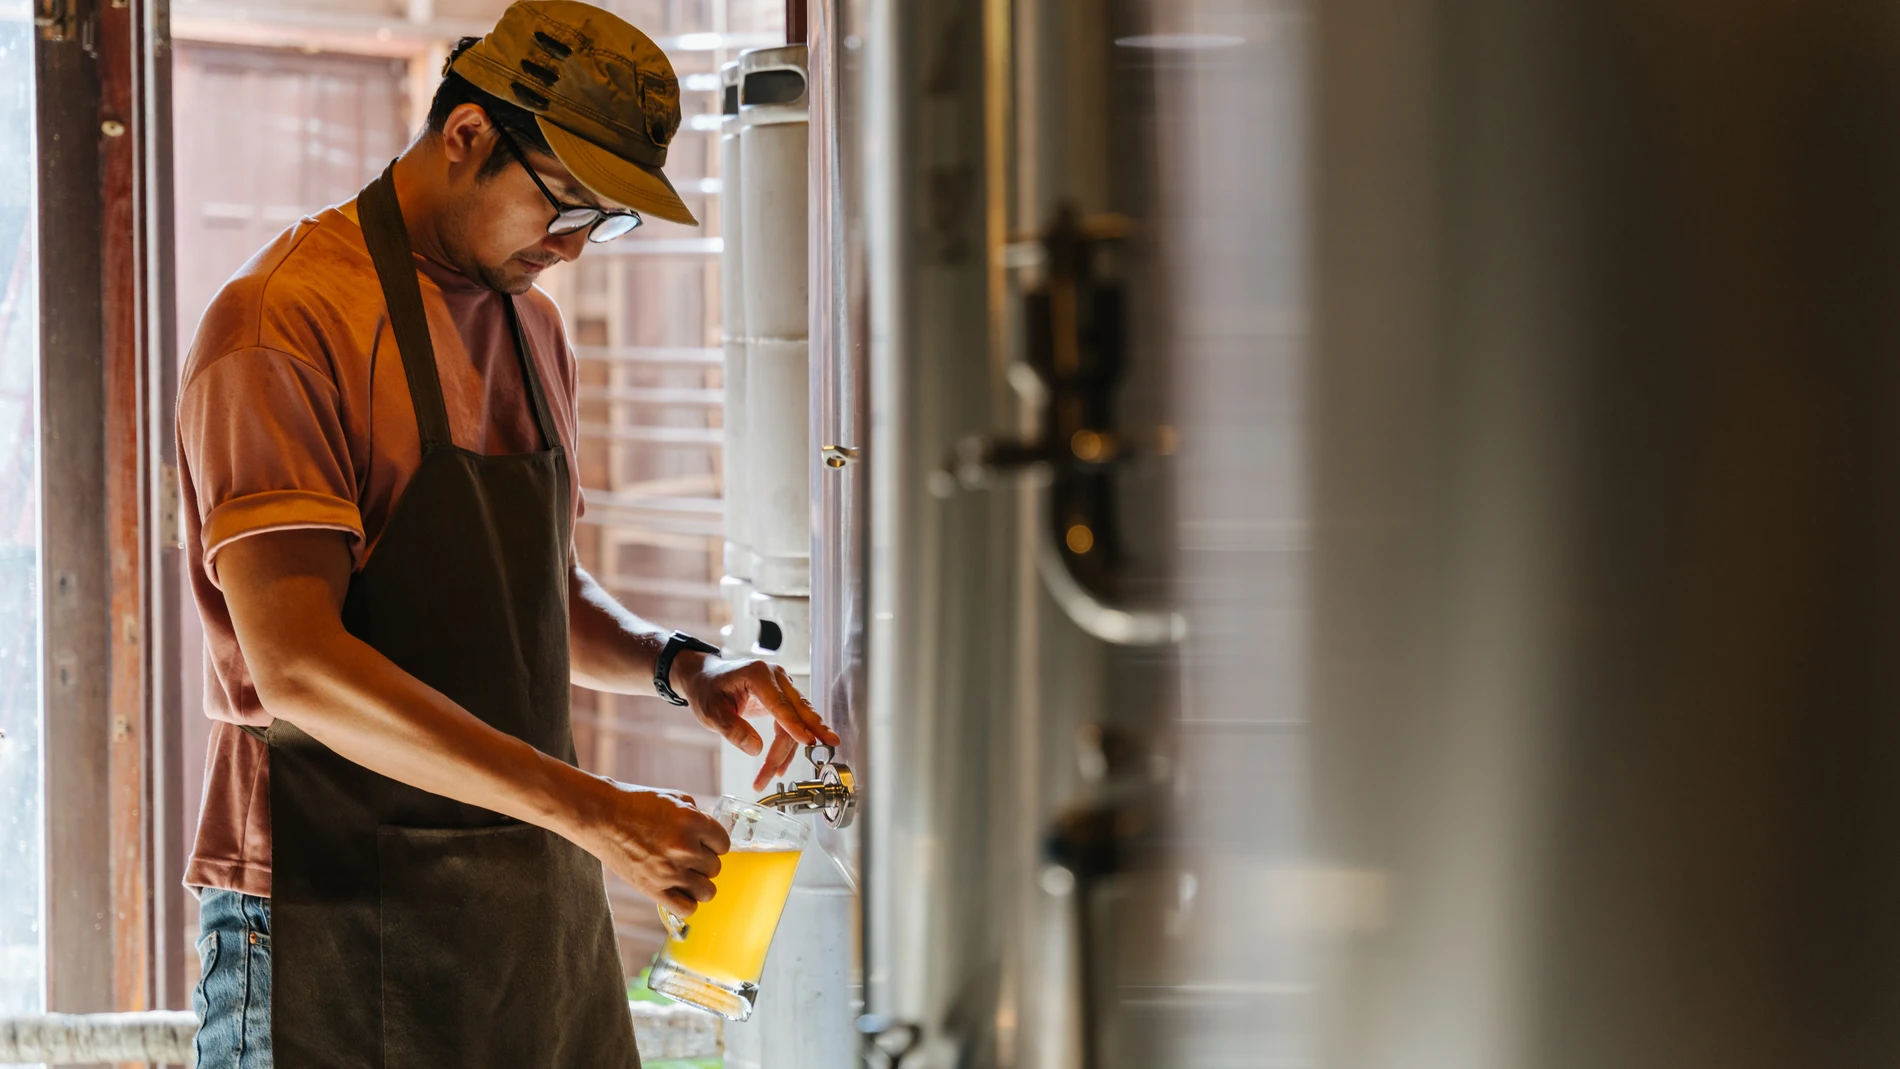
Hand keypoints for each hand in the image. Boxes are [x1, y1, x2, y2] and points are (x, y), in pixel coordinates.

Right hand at [568, 777, 729, 916]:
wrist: (602, 817)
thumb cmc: (637, 804)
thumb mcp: (674, 799)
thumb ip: (698, 817)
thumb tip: (711, 835)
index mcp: (693, 822)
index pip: (724, 844)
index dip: (713, 843)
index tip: (702, 843)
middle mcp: (685, 848)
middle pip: (715, 868)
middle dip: (704, 862)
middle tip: (687, 857)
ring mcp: (670, 871)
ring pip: (707, 891)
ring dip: (699, 884)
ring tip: (686, 876)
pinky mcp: (653, 889)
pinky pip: (686, 909)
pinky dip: (686, 903)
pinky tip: (678, 891)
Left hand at [673, 654, 841, 790]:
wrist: (705, 678)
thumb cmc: (707, 690)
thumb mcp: (711, 712)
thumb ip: (732, 729)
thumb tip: (756, 749)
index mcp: (758, 674)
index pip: (781, 703)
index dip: (795, 725)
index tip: (808, 742)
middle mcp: (776, 677)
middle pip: (798, 710)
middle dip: (811, 732)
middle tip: (830, 746)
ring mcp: (782, 685)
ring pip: (797, 720)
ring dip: (790, 749)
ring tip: (774, 775)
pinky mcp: (783, 697)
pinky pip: (792, 721)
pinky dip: (790, 743)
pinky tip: (782, 764)